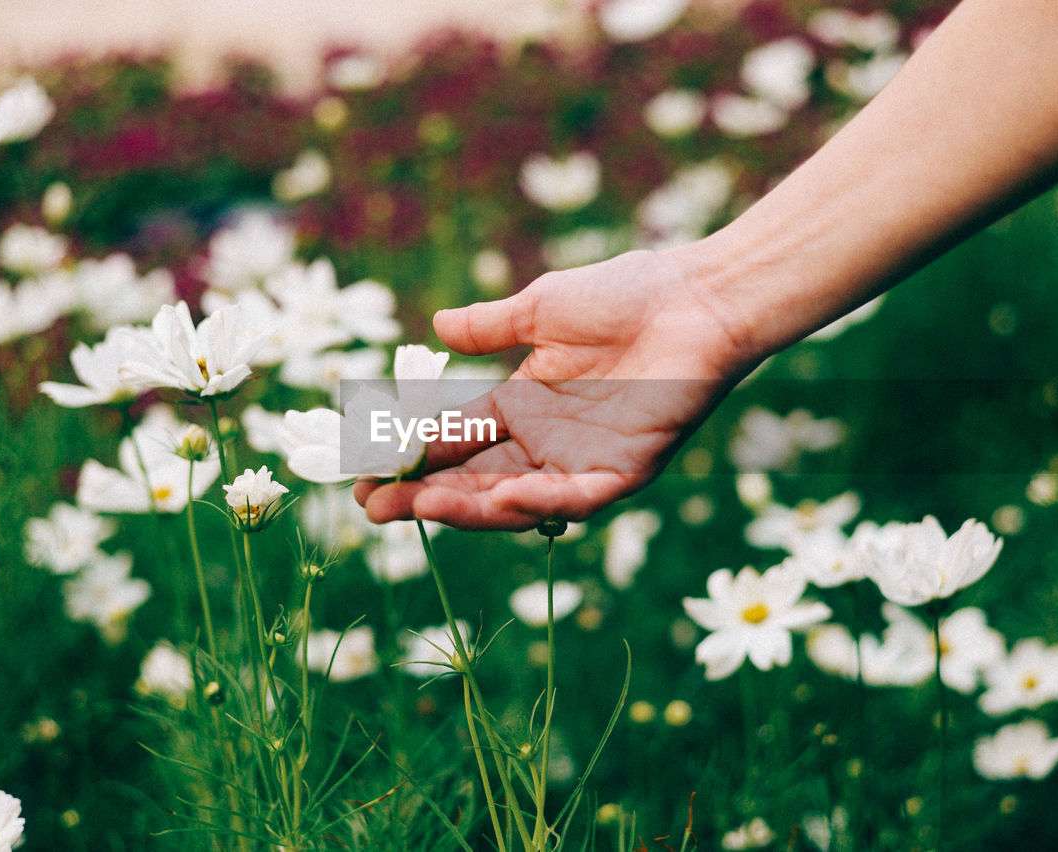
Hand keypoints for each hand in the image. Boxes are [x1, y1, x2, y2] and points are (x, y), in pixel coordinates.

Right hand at [354, 249, 750, 528]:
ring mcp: (584, 462)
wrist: (696, 297)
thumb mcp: (540, 310)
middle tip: (373, 507)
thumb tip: (436, 324)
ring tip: (419, 505)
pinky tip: (503, 496)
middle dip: (424, 495)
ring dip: (469, 506)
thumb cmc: (627, 295)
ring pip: (517, 498)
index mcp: (523, 406)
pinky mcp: (626, 471)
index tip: (362, 469)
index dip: (410, 456)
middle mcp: (547, 443)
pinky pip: (578, 497)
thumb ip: (489, 327)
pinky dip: (541, 501)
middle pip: (475, 479)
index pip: (455, 441)